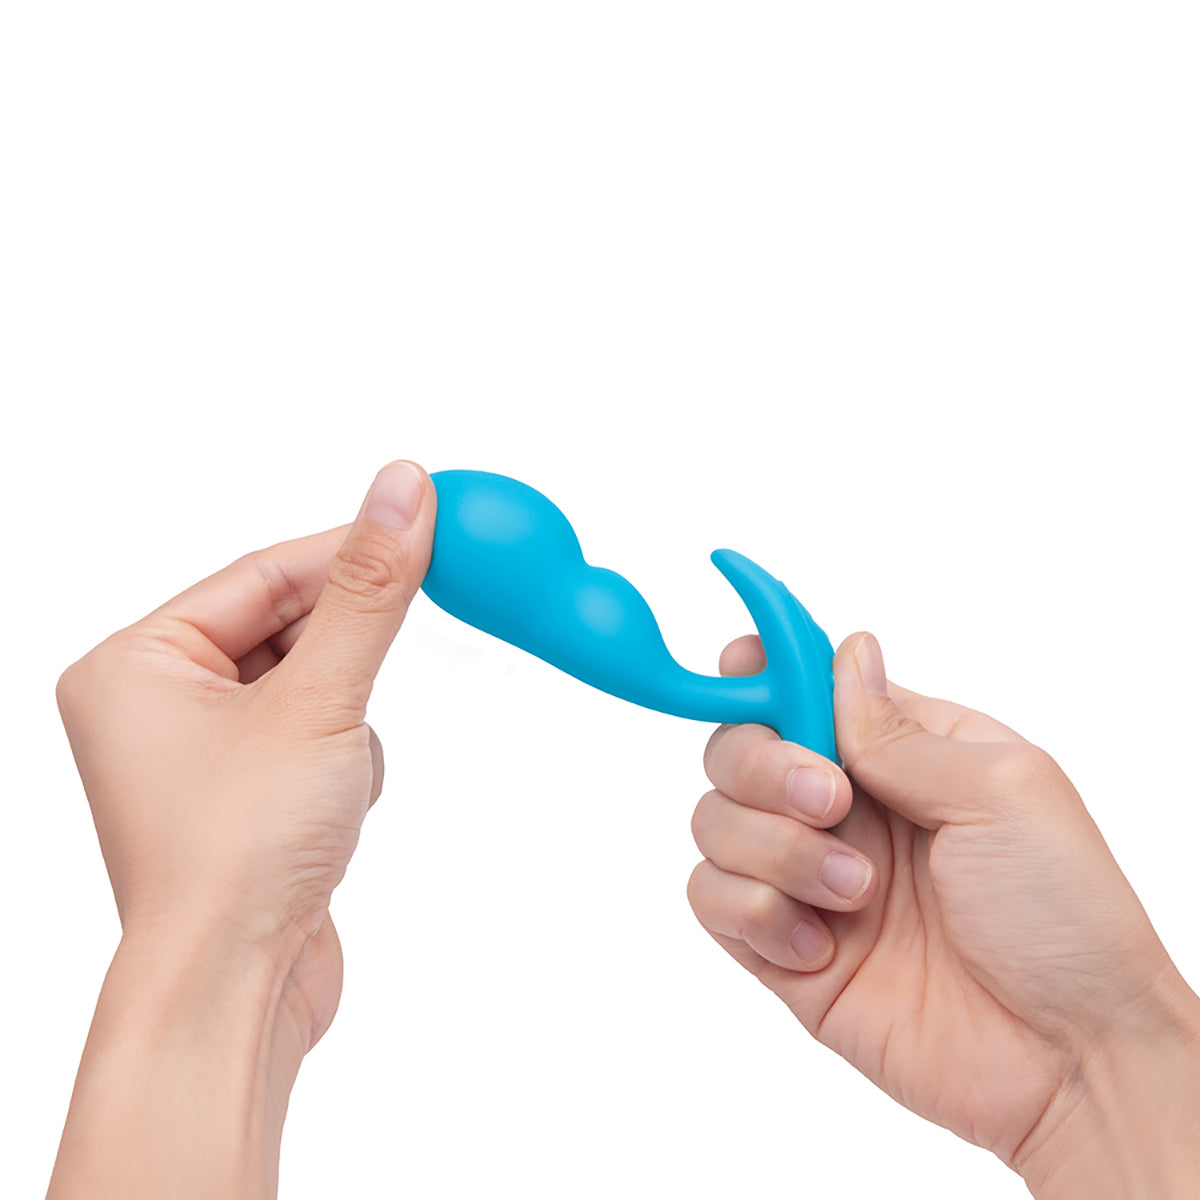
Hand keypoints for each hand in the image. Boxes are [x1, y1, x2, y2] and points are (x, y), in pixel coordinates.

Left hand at [49, 460, 435, 1198]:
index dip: (347, 549)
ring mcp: (198, 753)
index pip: (261, 573)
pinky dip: (346, 754)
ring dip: (347, 714)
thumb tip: (403, 491)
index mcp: (133, 664)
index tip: (424, 521)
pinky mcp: (245, 794)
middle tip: (411, 629)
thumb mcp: (320, 699)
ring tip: (333, 774)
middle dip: (346, 649)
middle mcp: (154, 703)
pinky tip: (333, 808)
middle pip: (283, 624)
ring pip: (309, 681)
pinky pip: (314, 732)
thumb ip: (369, 590)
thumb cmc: (239, 856)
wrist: (235, 992)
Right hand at [688, 631, 1199, 1196]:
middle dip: (765, 766)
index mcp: (900, 752)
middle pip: (736, 747)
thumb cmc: (1065, 917)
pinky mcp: (782, 947)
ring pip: (714, 821)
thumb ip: (898, 730)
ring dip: (776, 851)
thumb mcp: (1001, 791)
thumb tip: (845, 653)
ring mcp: (809, 877)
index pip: (802, 687)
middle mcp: (845, 807)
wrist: (1068, 1061)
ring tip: (858, 893)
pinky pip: (711, 899)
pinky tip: (821, 945)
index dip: (762, 670)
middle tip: (831, 802)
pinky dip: (754, 911)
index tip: (743, 667)